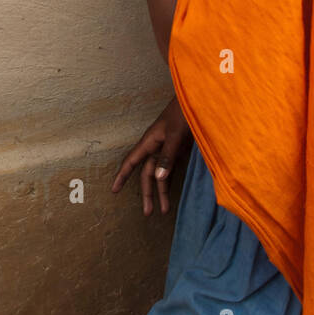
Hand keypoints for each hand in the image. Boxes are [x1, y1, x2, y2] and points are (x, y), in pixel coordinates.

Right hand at [111, 96, 192, 215]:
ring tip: (164, 210)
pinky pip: (171, 169)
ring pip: (161, 173)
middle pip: (148, 173)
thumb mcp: (175, 134)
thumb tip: (159, 178)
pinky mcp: (179, 149)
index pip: (132, 161)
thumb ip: (168, 155)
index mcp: (150, 141)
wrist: (199, 100)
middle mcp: (156, 146)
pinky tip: (171, 192)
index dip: (122, 175)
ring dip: (162, 191)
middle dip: (148, 193)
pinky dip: (170, 181)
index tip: (114, 190)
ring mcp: (168, 148)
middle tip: (148, 213)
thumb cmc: (183, 113)